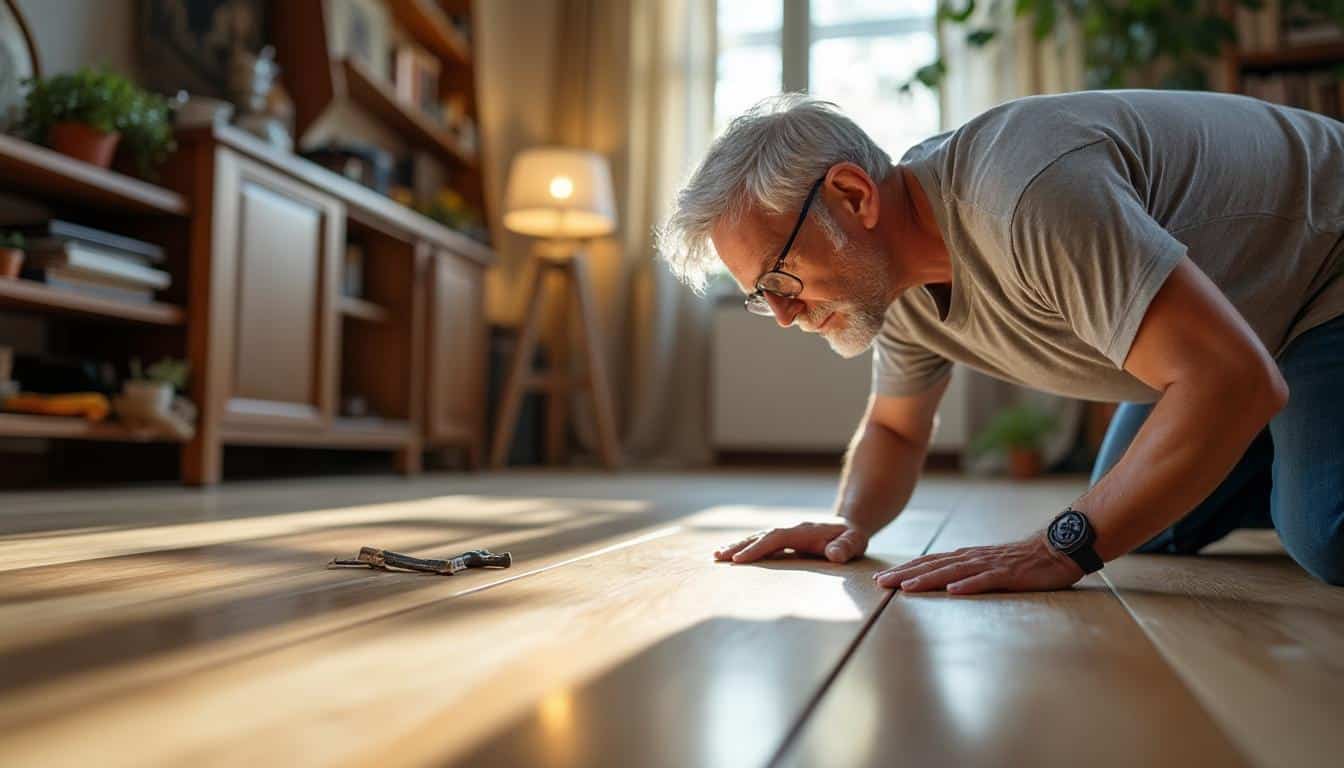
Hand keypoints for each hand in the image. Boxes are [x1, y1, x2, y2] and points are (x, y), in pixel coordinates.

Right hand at [714, 521, 869, 563]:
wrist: (849, 526)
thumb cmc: (852, 538)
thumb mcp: (856, 542)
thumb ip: (846, 547)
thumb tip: (834, 555)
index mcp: (804, 530)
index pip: (776, 537)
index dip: (758, 547)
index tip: (740, 559)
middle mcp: (791, 529)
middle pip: (760, 535)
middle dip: (739, 546)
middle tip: (718, 557)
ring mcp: (786, 533)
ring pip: (757, 537)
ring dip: (737, 546)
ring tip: (716, 556)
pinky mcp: (783, 540)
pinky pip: (760, 542)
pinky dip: (744, 548)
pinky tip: (730, 555)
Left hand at [873, 533, 1083, 593]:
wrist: (1057, 548)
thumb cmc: (1022, 561)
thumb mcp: (988, 566)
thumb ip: (967, 571)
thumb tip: (942, 584)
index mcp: (966, 557)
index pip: (928, 563)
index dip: (904, 570)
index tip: (880, 580)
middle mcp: (972, 558)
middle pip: (933, 565)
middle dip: (904, 574)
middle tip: (879, 584)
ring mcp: (990, 565)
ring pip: (953, 572)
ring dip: (928, 579)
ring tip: (905, 587)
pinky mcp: (1009, 574)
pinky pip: (986, 580)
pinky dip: (968, 585)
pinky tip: (952, 591)